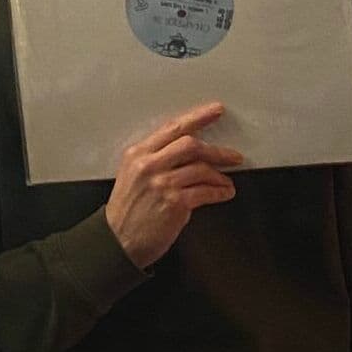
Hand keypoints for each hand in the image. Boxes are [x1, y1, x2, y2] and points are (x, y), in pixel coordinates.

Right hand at [104, 103, 243, 269]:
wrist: (118, 241)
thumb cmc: (127, 211)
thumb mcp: (132, 176)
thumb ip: (156, 161)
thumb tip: (191, 154)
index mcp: (137, 154)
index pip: (172, 128)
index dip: (198, 117)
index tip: (216, 111)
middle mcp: (148, 165)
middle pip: (191, 145)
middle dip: (217, 150)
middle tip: (233, 156)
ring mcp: (161, 183)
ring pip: (202, 169)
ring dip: (221, 176)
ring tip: (226, 182)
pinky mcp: (174, 203)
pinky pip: (206, 191)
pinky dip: (220, 192)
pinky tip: (224, 193)